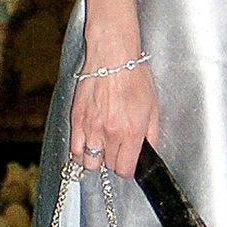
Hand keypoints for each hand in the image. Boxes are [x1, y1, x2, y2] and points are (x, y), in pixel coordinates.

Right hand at [69, 61, 159, 176]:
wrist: (112, 57)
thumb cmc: (134, 77)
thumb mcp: (153, 106)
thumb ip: (151, 134)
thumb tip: (148, 151)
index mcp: (131, 132)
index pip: (125, 169)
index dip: (128, 169)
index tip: (129, 164)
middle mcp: (110, 133)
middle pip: (108, 166)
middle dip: (114, 162)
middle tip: (117, 151)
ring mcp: (90, 128)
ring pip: (88, 162)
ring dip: (96, 159)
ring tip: (102, 148)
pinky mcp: (76, 120)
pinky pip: (74, 149)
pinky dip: (80, 151)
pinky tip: (87, 144)